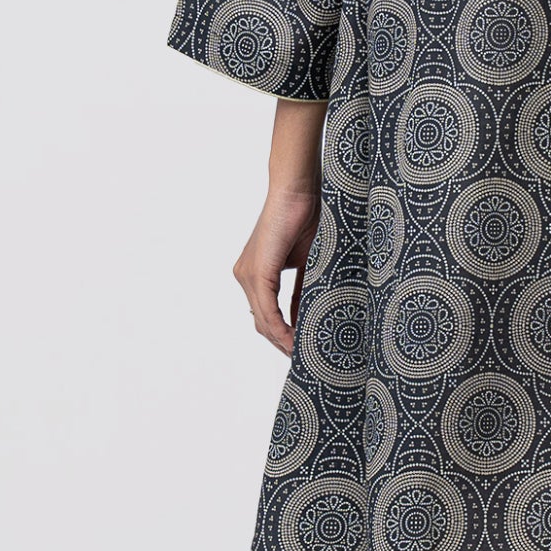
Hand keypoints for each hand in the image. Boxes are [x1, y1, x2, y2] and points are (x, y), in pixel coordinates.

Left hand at [233, 185, 319, 351]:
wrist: (298, 191)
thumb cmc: (306, 218)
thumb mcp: (306, 262)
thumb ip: (302, 289)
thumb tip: (306, 316)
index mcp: (254, 273)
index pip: (264, 314)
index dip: (281, 334)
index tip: (300, 349)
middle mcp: (244, 276)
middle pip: (260, 322)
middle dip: (281, 343)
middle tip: (303, 359)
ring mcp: (247, 274)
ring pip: (262, 320)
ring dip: (282, 340)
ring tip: (301, 354)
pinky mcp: (257, 272)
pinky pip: (267, 310)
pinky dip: (280, 327)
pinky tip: (294, 340)